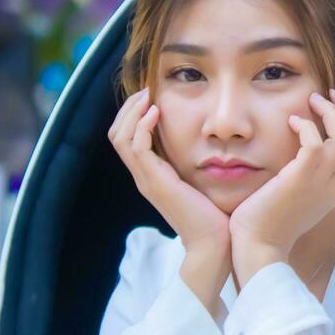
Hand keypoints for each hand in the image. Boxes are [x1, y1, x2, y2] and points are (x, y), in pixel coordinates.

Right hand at [108, 87, 231, 271]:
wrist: (217, 244)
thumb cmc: (218, 215)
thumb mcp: (204, 182)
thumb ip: (198, 163)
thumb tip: (213, 143)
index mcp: (152, 175)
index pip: (127, 138)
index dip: (134, 115)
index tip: (152, 97)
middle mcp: (144, 177)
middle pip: (117, 134)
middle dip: (128, 108)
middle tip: (146, 90)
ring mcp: (146, 180)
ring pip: (121, 137)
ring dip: (132, 112)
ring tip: (148, 96)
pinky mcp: (155, 182)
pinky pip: (137, 147)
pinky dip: (142, 126)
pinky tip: (157, 112)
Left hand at [229, 88, 334, 284]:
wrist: (259, 247)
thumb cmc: (270, 224)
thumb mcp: (299, 199)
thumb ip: (308, 177)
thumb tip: (304, 153)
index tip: (334, 106)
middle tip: (328, 94)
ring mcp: (324, 182)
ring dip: (330, 112)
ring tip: (312, 100)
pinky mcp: (303, 177)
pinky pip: (316, 140)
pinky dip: (306, 125)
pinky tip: (291, 122)